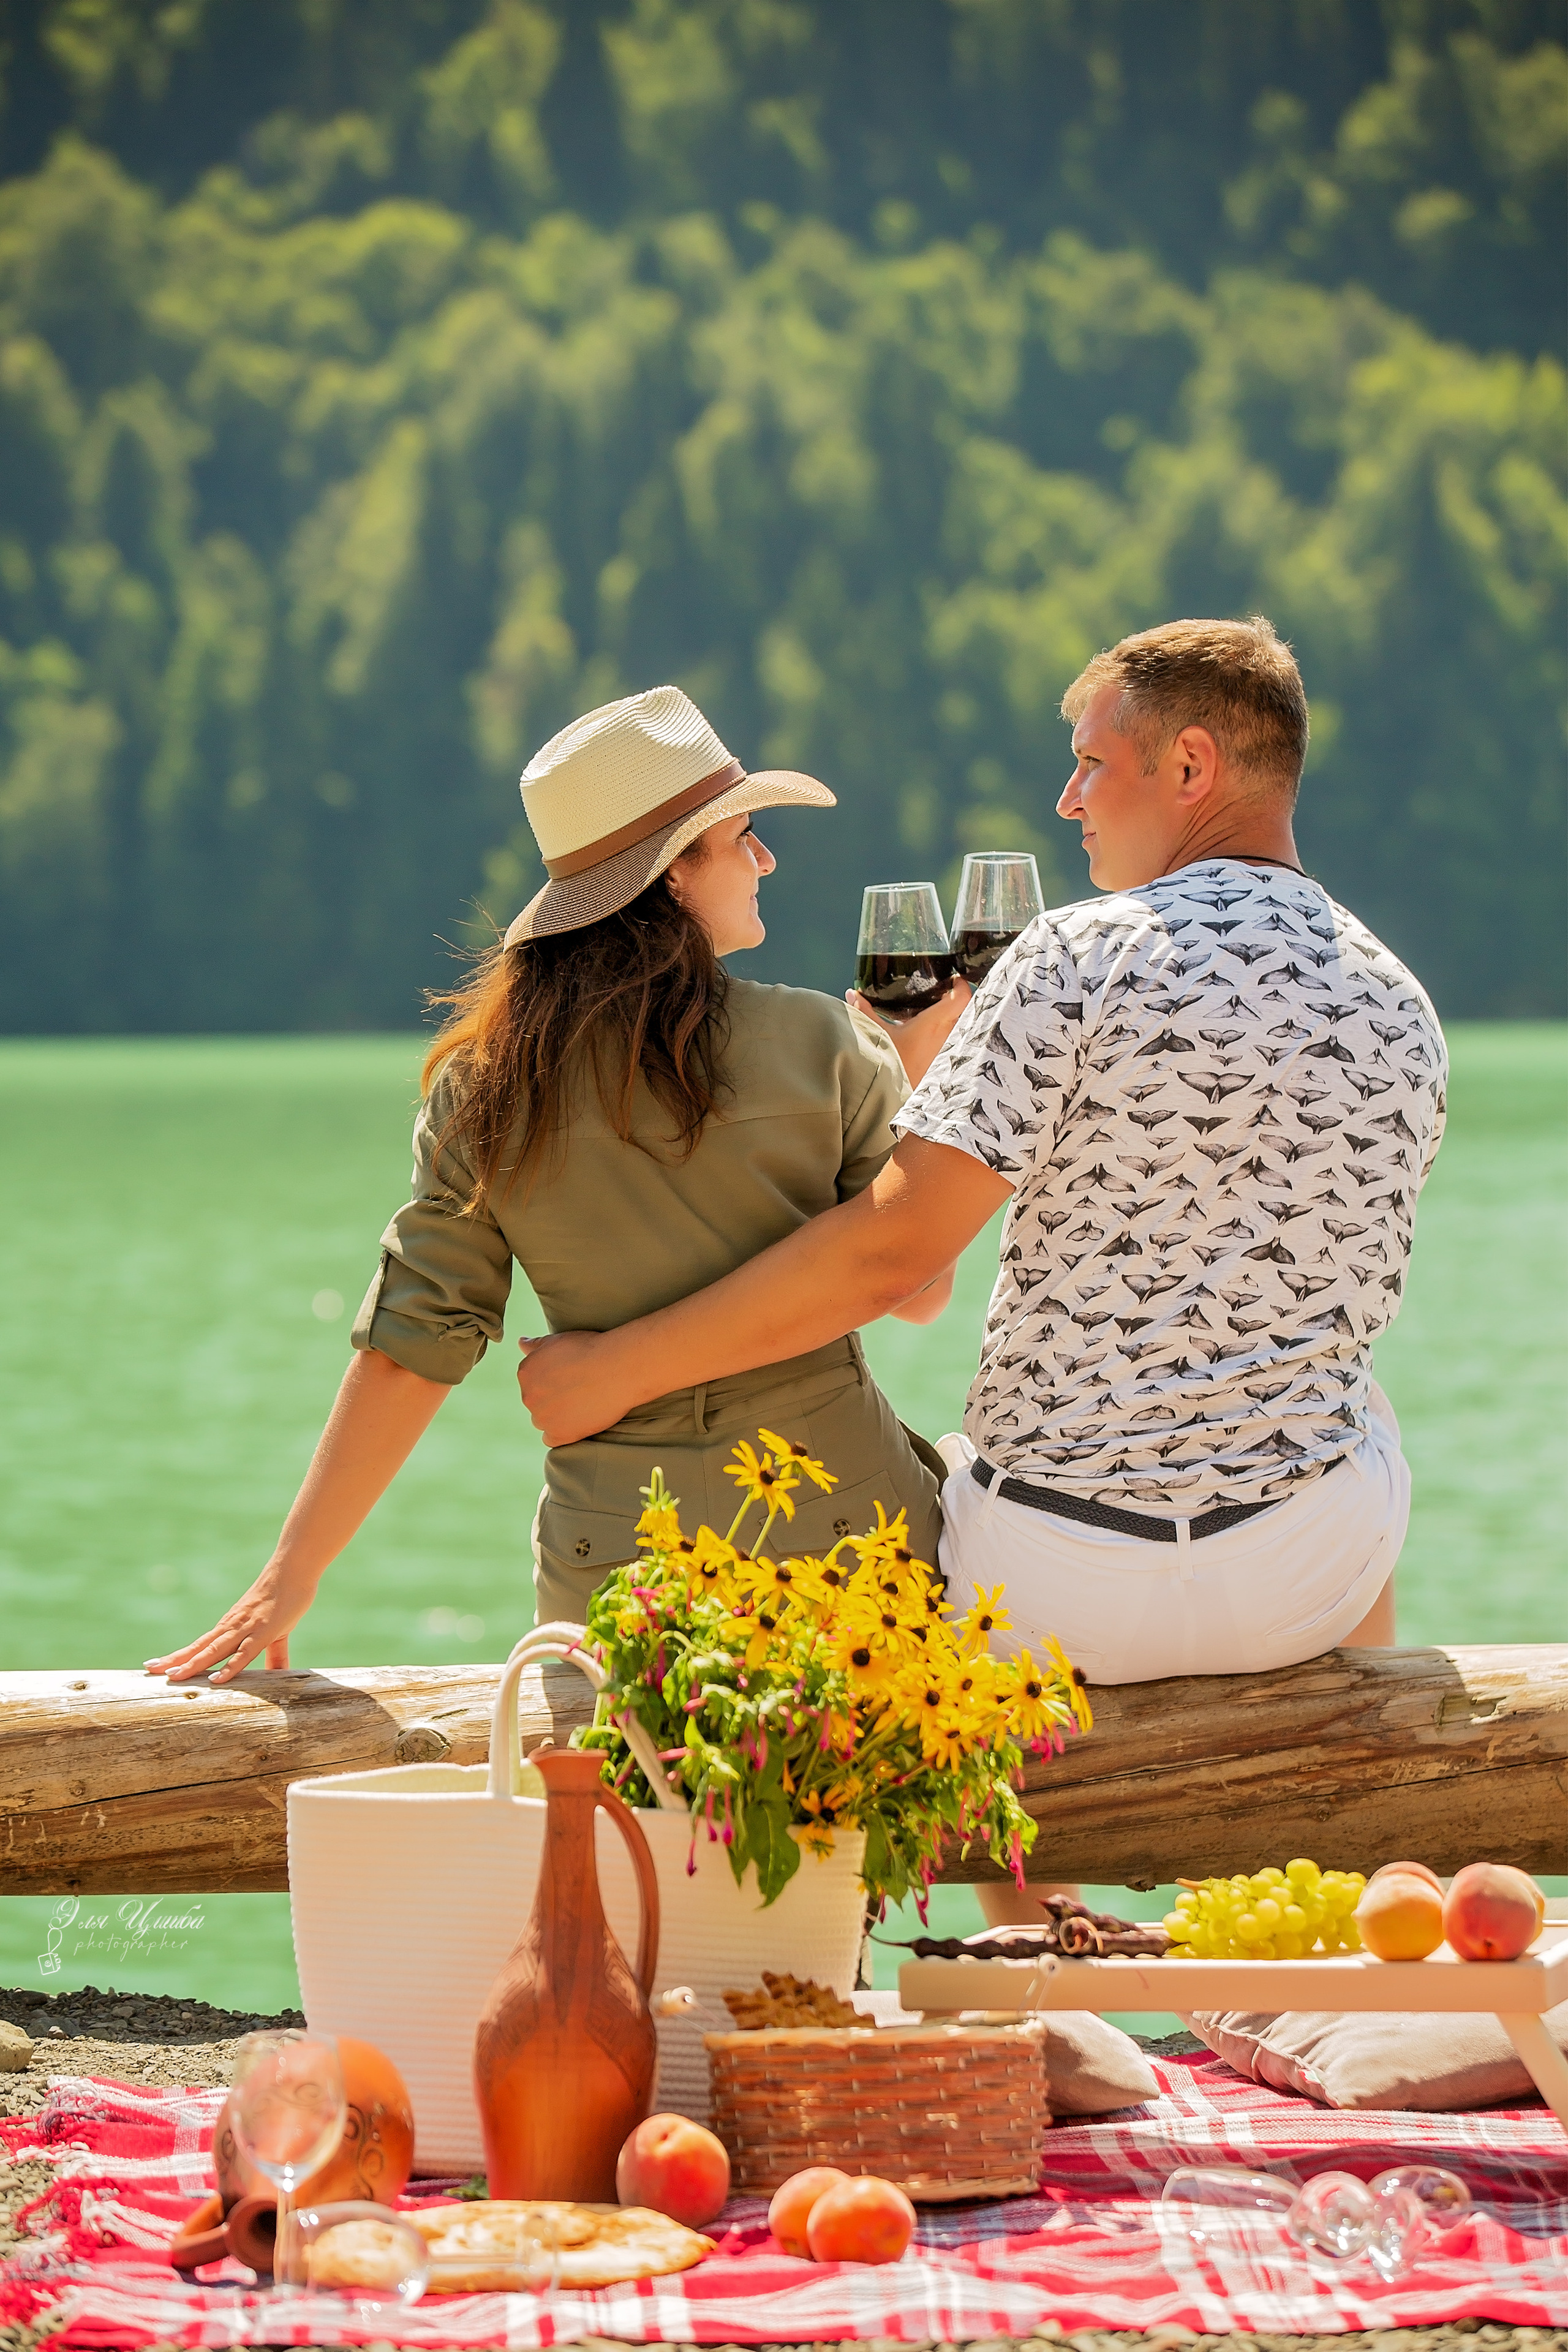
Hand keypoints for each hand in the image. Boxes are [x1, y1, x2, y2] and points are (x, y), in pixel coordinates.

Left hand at [144, 1561, 312, 1684]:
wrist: (294, 1568)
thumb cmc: (286, 1596)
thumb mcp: (277, 1631)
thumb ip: (274, 1655)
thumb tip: (280, 1674)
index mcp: (231, 1627)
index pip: (200, 1645)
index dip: (179, 1656)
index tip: (156, 1665)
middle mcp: (232, 1627)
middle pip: (199, 1648)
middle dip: (176, 1660)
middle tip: (149, 1670)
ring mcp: (246, 1628)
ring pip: (215, 1650)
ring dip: (194, 1664)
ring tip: (174, 1677)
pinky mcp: (264, 1631)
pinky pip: (245, 1652)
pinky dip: (230, 1667)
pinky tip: (216, 1680)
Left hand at [517, 1330, 632, 1445]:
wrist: (617, 1368)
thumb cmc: (591, 1349)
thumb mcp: (558, 1340)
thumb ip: (536, 1346)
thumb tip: (521, 1343)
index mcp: (525, 1372)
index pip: (531, 1382)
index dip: (552, 1380)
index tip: (570, 1377)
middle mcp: (528, 1396)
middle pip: (536, 1403)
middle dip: (553, 1398)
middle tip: (579, 1390)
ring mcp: (542, 1417)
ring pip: (544, 1421)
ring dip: (557, 1416)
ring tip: (581, 1404)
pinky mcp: (559, 1434)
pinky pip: (551, 1440)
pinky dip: (562, 1433)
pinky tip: (578, 1422)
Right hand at [847, 977, 971, 1088]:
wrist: (892, 1098)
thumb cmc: (889, 1066)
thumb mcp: (875, 1035)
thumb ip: (865, 1012)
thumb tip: (853, 994)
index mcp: (934, 1024)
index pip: (961, 996)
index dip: (960, 984)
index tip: (952, 979)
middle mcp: (948, 1036)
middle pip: (968, 1009)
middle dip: (958, 999)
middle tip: (944, 992)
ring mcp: (950, 1050)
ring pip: (964, 1026)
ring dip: (955, 1018)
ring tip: (938, 1012)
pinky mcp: (946, 1062)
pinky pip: (956, 1042)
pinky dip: (949, 1034)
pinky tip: (933, 1035)